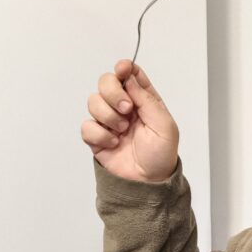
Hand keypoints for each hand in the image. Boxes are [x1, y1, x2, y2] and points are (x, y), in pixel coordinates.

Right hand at [81, 60, 178, 181]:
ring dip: (108, 116)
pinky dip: (99, 134)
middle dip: (113, 92)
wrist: (147, 183)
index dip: (124, 68)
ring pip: (93, 101)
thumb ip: (147, 99)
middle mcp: (124, 107)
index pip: (129, 75)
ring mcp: (108, 121)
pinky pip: (87, 125)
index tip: (122, 69)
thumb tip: (130, 78)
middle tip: (127, 109)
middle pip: (105, 82)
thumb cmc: (161, 155)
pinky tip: (113, 143)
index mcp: (143, 100)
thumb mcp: (164, 125)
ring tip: (123, 131)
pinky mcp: (96, 137)